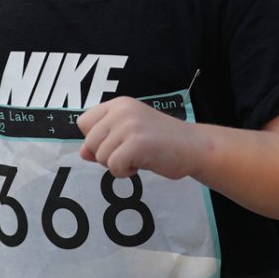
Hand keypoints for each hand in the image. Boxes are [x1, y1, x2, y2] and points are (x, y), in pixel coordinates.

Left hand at [76, 97, 206, 180]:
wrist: (195, 147)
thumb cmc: (162, 142)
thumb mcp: (129, 134)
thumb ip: (104, 139)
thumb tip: (83, 152)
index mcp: (118, 104)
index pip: (83, 122)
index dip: (96, 139)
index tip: (116, 143)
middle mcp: (121, 110)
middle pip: (89, 142)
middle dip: (105, 155)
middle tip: (130, 153)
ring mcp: (129, 125)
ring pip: (100, 156)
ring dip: (117, 165)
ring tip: (139, 157)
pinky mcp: (136, 143)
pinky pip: (114, 166)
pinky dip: (125, 173)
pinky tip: (141, 165)